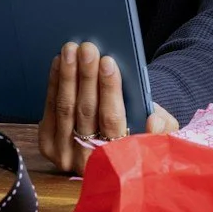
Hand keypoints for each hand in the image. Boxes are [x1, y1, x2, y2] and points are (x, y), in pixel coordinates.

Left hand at [37, 42, 176, 173]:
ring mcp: (65, 156)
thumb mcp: (160, 131)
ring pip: (66, 109)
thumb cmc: (139, 132)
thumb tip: (152, 120)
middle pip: (86, 111)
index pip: (112, 120)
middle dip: (86, 76)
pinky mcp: (48, 146)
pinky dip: (54, 83)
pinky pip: (50, 110)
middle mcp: (89, 162)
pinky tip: (60, 63)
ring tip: (71, 50)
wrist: (113, 149)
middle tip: (87, 49)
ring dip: (67, 75)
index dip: (109, 90)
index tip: (108, 62)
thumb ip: (163, 126)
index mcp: (119, 159)